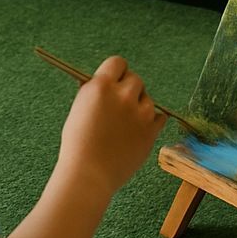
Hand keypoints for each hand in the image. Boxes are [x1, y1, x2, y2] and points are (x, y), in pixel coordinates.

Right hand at [58, 56, 166, 196]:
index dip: (116, 72)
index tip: (114, 82)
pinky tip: (138, 130)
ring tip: (124, 126)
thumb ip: (94, 91)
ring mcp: (140, 113)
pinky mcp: (151, 131)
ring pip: (147, 99)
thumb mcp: (80, 108)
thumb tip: (103, 81)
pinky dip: (151, 121)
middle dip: (128, 89)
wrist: (88, 174)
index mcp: (101, 86)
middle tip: (120, 105)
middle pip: (135, 79)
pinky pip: (159, 117)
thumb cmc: (78, 144)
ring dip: (139, 107)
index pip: (118, 62)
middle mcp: (123, 95)